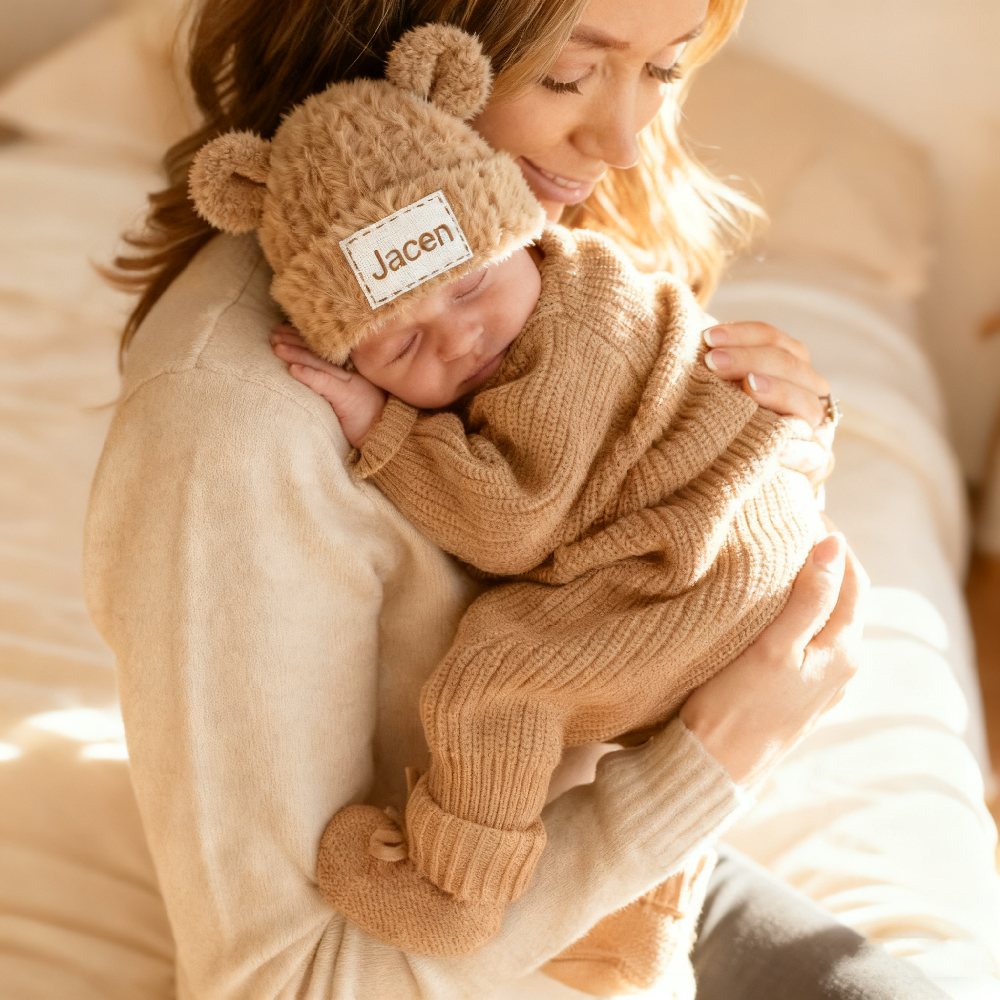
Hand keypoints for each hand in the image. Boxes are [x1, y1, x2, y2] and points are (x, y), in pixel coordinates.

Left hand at [270, 324, 385, 447]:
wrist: (386, 436)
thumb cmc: (365, 418)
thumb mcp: (346, 396)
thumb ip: (329, 382)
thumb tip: (303, 372)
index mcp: (350, 368)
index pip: (322, 348)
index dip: (302, 336)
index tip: (282, 329)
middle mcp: (351, 370)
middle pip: (319, 351)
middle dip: (294, 340)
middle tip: (273, 333)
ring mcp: (351, 382)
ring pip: (319, 363)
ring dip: (296, 354)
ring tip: (277, 348)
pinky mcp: (348, 397)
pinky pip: (325, 383)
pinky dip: (309, 376)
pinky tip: (293, 369)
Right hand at [679, 529, 868, 785]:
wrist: (715, 766)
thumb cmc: (738, 706)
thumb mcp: (773, 647)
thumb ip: (808, 598)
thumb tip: (833, 545)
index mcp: (843, 650)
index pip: (852, 578)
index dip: (832, 540)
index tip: (803, 510)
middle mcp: (843, 665)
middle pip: (845, 596)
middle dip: (825, 559)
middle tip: (791, 526)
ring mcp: (823, 680)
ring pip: (828, 617)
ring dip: (812, 584)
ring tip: (780, 556)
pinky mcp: (800, 690)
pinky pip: (811, 637)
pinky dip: (801, 611)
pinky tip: (774, 605)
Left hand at [702, 322, 835, 491]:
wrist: (743, 484)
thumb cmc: (726, 432)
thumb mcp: (724, 397)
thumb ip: (719, 372)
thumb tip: (695, 343)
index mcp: (791, 371)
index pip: (776, 341)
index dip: (744, 334)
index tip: (708, 338)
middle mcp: (809, 396)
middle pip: (792, 365)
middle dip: (751, 358)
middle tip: (714, 361)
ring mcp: (816, 430)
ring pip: (807, 404)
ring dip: (778, 391)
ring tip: (749, 385)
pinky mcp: (817, 466)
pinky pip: (813, 454)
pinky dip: (794, 447)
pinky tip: (771, 442)